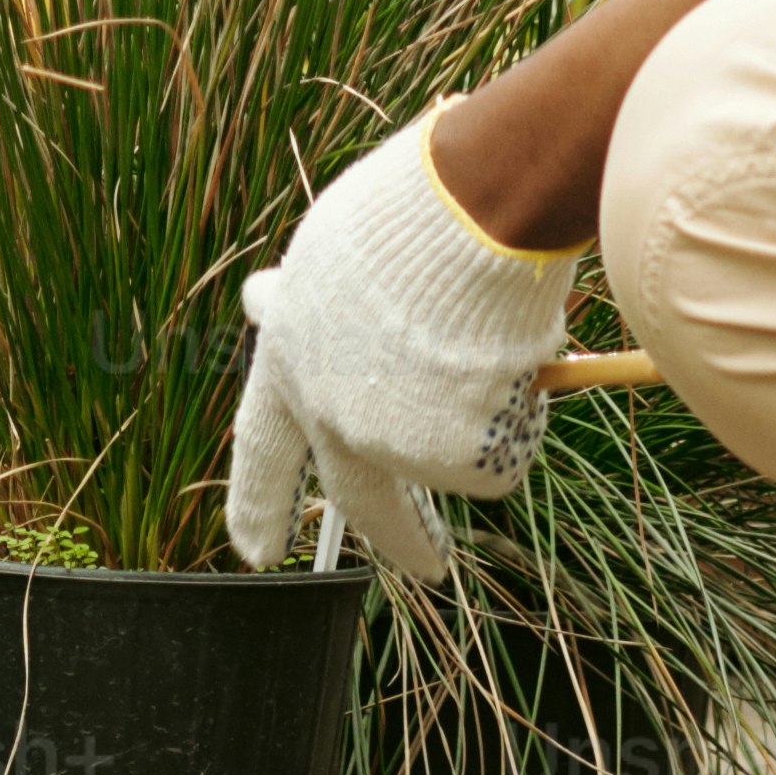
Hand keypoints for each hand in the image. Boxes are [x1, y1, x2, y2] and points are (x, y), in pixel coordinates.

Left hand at [222, 114, 580, 582]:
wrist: (473, 209)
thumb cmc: (410, 209)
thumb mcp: (332, 249)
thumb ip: (307, 299)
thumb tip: (258, 300)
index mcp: (288, 358)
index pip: (262, 444)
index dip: (257, 501)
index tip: (255, 552)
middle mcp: (326, 413)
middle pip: (364, 499)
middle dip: (402, 536)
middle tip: (428, 565)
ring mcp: (387, 440)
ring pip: (457, 454)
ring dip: (488, 417)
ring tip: (502, 335)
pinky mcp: (449, 456)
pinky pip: (503, 450)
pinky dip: (521, 415)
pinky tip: (516, 353)